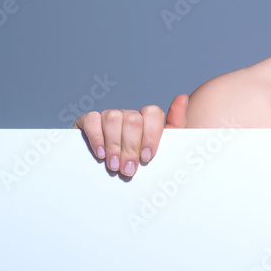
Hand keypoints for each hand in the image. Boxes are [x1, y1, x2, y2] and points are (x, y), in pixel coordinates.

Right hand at [73, 93, 188, 176]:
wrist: (116, 172)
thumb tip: (182, 98)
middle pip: (133, 119)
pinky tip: (100, 154)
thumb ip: (176, 123)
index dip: (150, 136)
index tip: (147, 157)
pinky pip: (91, 119)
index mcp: (147, 119)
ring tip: (114, 165)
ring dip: (114, 145)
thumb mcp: (164, 147)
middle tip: (128, 168)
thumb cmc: (142, 160)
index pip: (152, 113)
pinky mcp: (88, 121)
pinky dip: (96, 137)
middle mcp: (129, 115)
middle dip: (131, 147)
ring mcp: (109, 116)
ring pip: (113, 117)